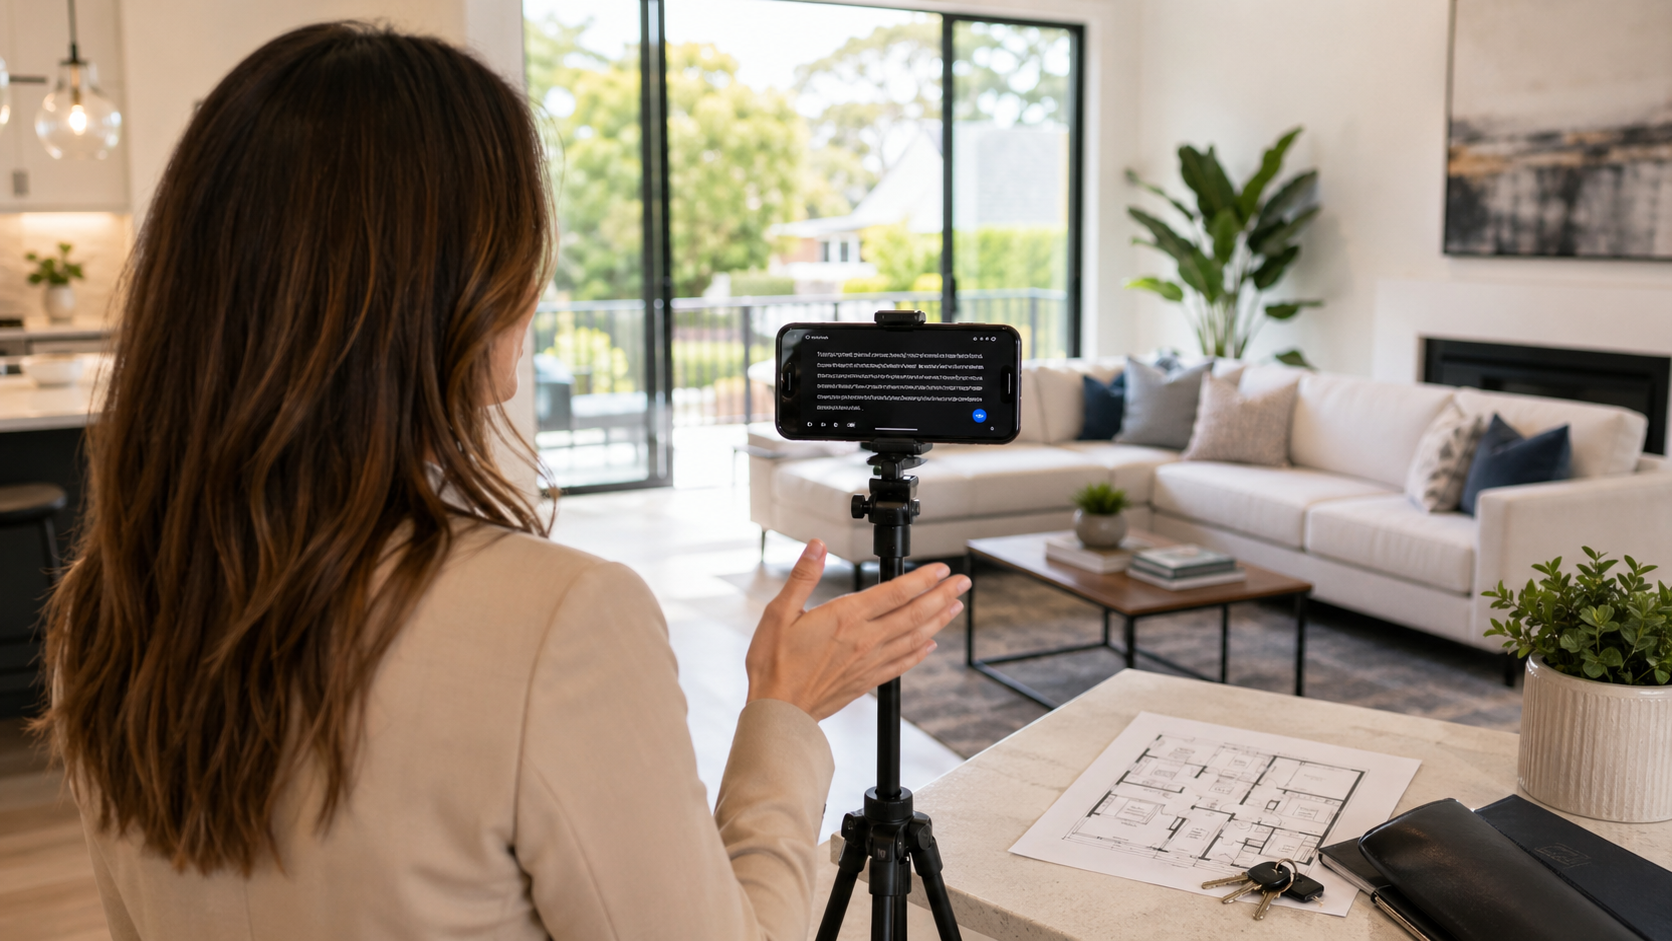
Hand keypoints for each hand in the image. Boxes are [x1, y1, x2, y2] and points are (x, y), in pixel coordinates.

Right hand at [746, 539, 969, 720]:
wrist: (778, 711)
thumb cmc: (773, 663)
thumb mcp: (778, 612)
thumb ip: (803, 576)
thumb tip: (817, 546)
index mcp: (845, 618)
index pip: (895, 593)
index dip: (923, 579)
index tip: (942, 568)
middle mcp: (865, 639)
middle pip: (914, 613)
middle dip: (942, 595)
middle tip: (963, 582)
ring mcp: (869, 662)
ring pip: (914, 637)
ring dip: (938, 620)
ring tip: (955, 606)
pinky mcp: (867, 681)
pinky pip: (902, 663)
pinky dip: (920, 652)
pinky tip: (930, 645)